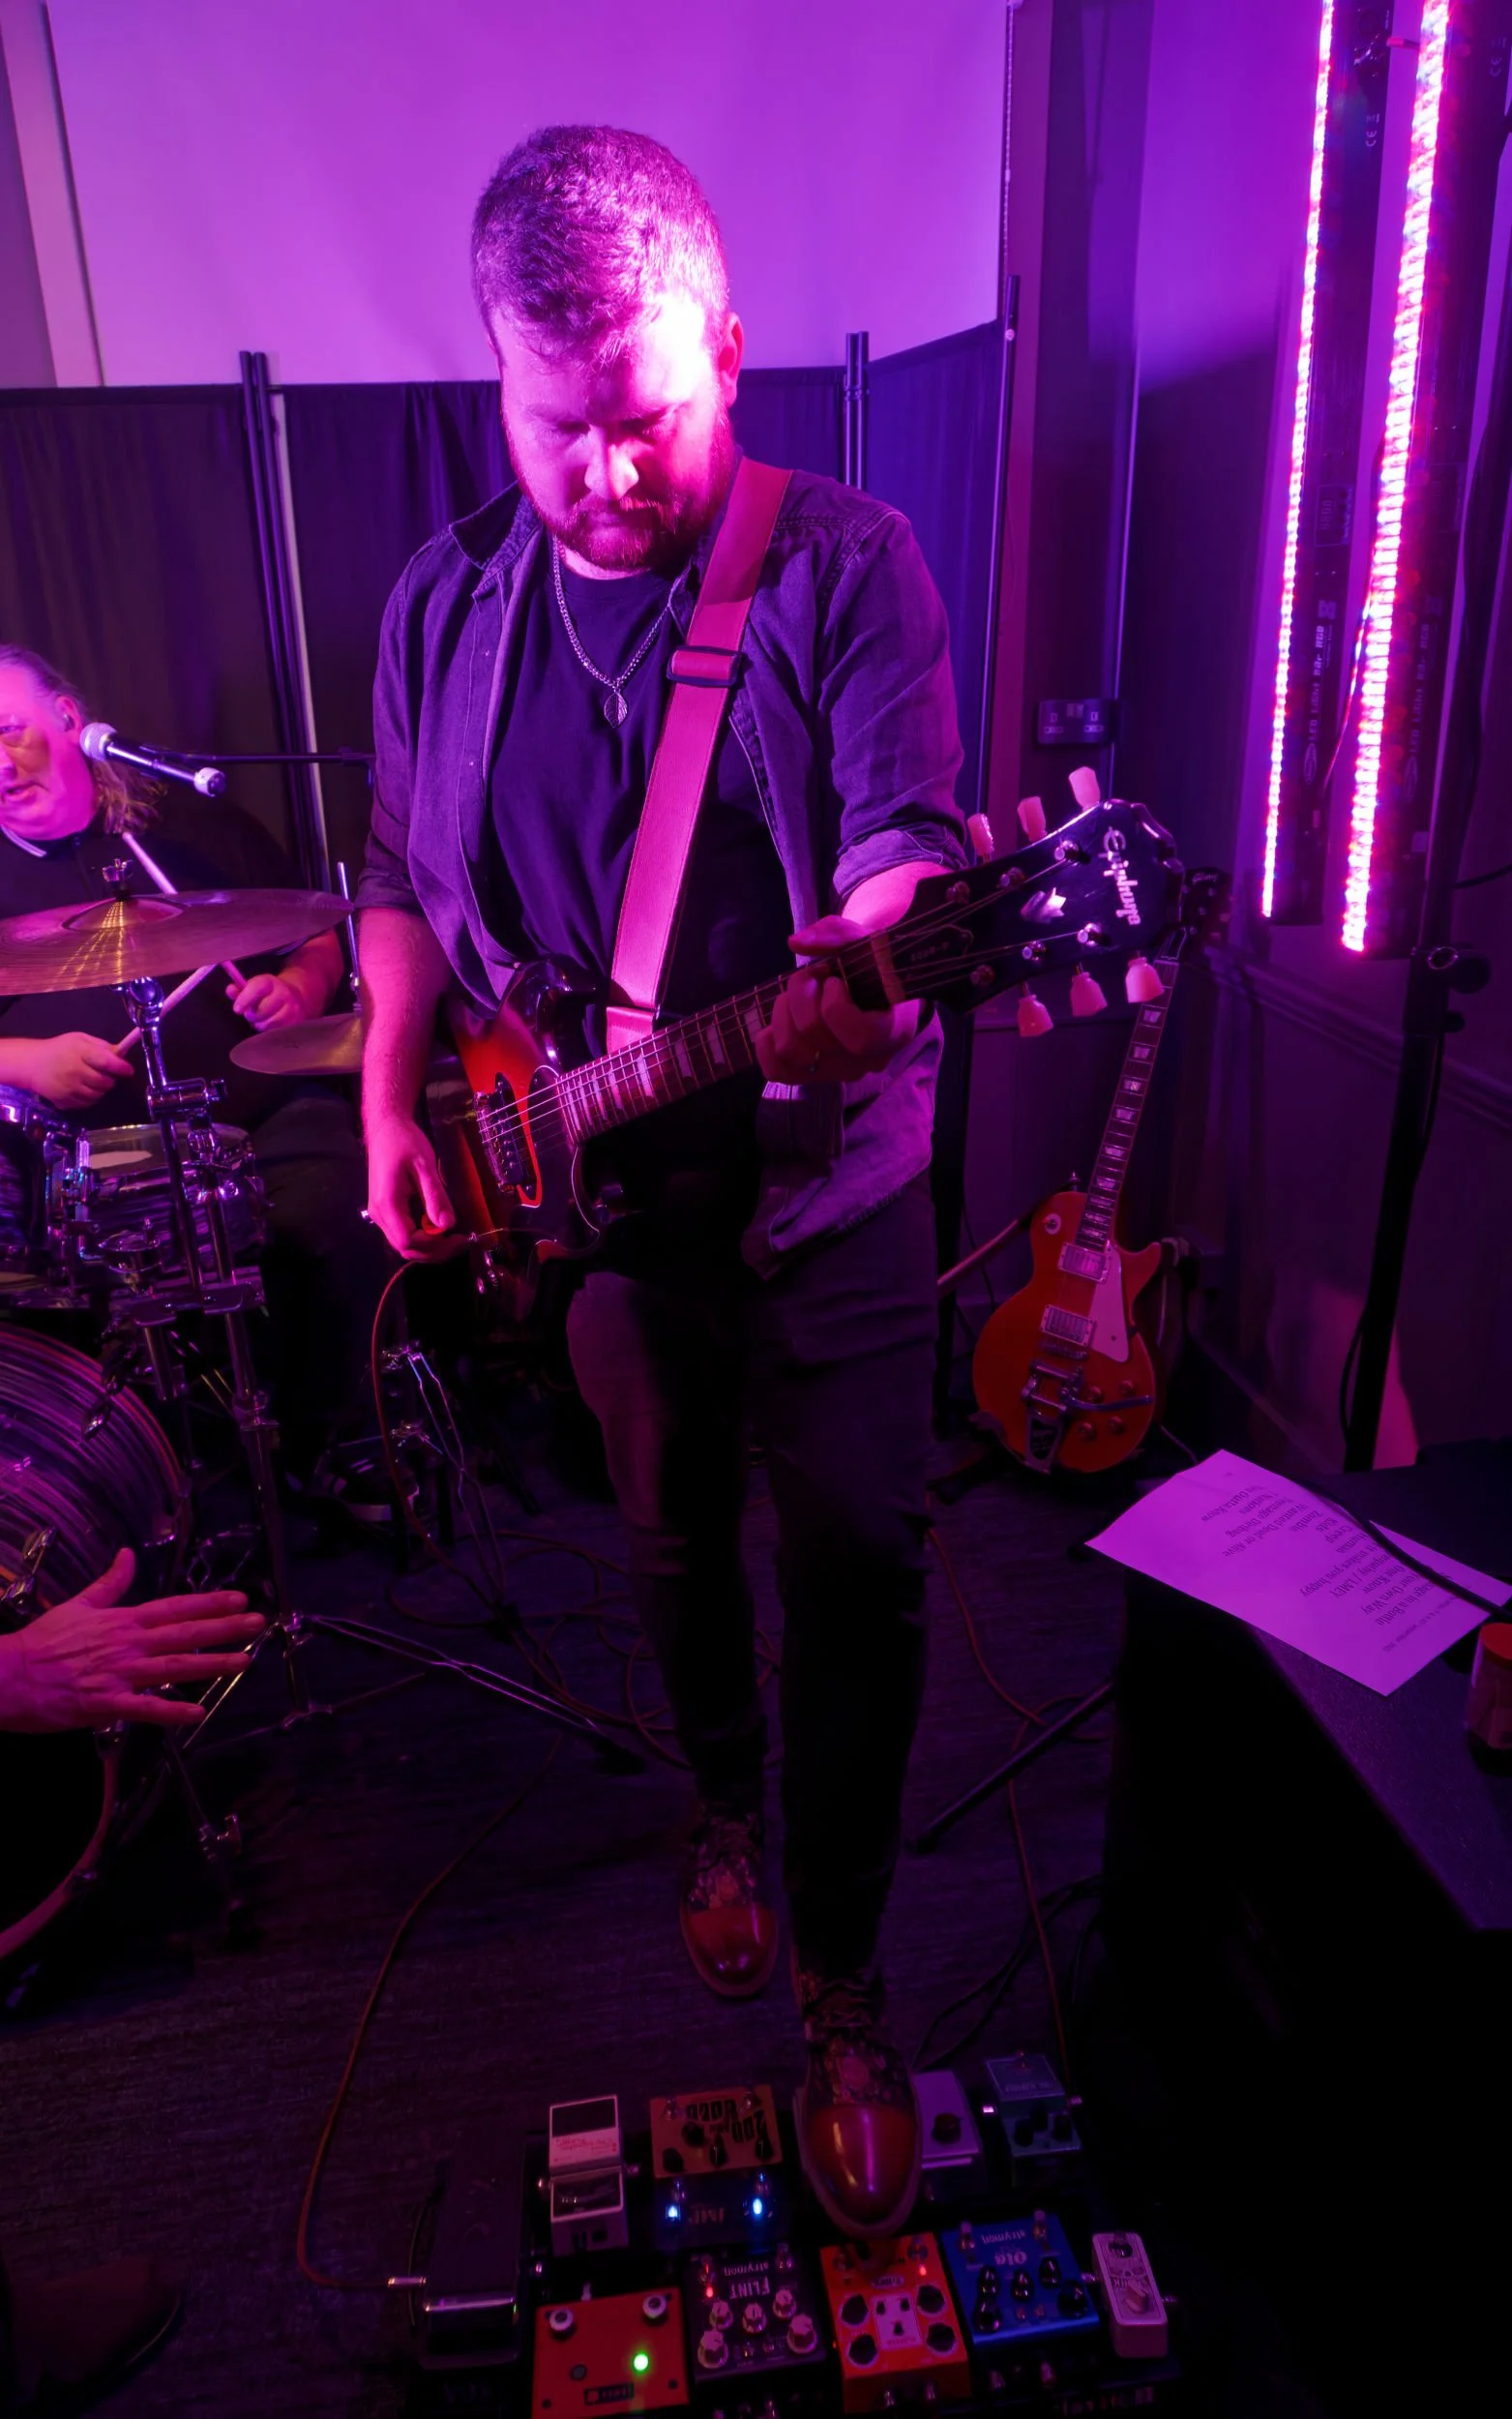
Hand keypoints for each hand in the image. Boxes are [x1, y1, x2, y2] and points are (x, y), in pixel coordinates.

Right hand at [0, 1549, 263, 1732]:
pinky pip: (144, 1709)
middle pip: (184, 1634)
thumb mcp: (78, 1604)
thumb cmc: (43, 1642)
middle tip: (258, 1624)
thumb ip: (109, 1583)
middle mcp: (128, 1644)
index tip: (240, 1599)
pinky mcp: (106, 1703)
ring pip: (174, 1668)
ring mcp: (119, 1674)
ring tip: (244, 1660)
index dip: (209, 1603)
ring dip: (211, 1664)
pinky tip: (197, 1712)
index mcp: (123, 1621)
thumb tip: (128, 1554)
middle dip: (224, 1628)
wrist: (9, 1675)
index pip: (175, 1608)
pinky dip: (170, 1711)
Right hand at [29, 1030, 133, 1108]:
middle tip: (105, 1074)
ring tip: (92, 1081)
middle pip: (105, 1082)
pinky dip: (90, 1098)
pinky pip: (87, 1104)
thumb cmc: (58, 1049)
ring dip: (100, 1090)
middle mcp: (75, 1071)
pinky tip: (82, 1088)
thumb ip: (101, 1046)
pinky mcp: (64, 1101)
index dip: (121, 1067)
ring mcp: (69, 1089)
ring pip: (98, 1096)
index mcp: (80, 1053)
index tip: (128, 1070)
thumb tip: (122, 1053)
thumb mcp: (79, 1039)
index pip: (107, 1062)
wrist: (31, 1064)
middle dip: (110, 1080)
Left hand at [227, 971, 310, 1029]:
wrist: (296, 998)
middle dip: (252, 1015)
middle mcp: (283, 993)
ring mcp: (291, 1008)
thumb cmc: (267, 995)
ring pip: (267, 1023)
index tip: (237, 1009)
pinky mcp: (296, 1022)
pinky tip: (271, 1023)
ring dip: (260, 1024)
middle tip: (252, 1013)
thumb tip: (230, 990)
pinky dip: (269, 1030)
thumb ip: (239, 990)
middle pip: (261, 1010)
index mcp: (269, 982)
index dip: (245, 998)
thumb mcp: (253, 988)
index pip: (257, 987)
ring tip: (263, 1018)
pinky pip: (275, 1032)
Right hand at [365, 1113, 456, 1257]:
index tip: (458, 1237)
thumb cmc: (405, 1141)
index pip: (408, 1241)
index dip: (434, 1246)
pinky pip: (402, 1232)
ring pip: (403, 1244)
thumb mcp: (424, 1165)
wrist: (386, 1128)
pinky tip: (437, 1228)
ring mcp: (379, 1213)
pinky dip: (421, 1237)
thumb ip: (435, 1196)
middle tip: (460, 1241)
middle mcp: (379, 1214)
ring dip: (428, 1247)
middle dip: (434, 1251)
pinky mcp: (385, 1210)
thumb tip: (447, 1225)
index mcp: (387, 1204)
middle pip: (405, 1248)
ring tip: (452, 1237)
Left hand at [755, 915, 918, 1084]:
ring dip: (784, 1013)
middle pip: (813, 1034)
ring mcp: (839, 1073)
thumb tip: (796, 943)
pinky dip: (768, 1040)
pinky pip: (775, 1070)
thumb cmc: (873, 966)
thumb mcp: (865, 941)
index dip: (836, 1004)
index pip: (860, 1037)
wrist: (876, 989)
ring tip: (799, 997)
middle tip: (815, 976)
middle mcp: (867, 1062)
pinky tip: (782, 1018)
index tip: (836, 981)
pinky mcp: (813, 1076)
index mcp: (893, 1032)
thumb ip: (837, 933)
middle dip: (802, 992)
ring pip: (789, 1049)